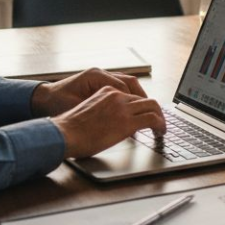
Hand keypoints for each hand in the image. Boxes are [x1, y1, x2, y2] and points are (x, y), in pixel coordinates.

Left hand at [31, 67, 147, 116]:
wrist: (43, 100)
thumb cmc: (56, 105)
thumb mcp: (78, 111)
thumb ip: (100, 113)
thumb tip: (121, 121)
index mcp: (95, 76)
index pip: (125, 87)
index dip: (137, 103)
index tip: (147, 116)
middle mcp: (100, 74)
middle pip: (130, 82)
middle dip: (143, 99)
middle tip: (153, 114)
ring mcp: (100, 77)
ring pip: (128, 83)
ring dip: (138, 97)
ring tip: (146, 112)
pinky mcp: (99, 84)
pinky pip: (120, 87)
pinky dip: (129, 97)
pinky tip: (131, 109)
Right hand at [50, 86, 164, 158]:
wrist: (63, 134)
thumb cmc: (70, 129)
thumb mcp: (89, 111)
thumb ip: (103, 112)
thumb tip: (111, 124)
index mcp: (106, 91)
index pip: (132, 95)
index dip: (142, 106)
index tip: (146, 114)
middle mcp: (117, 95)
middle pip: (145, 99)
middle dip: (155, 110)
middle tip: (159, 122)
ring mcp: (123, 107)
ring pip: (152, 106)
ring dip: (160, 118)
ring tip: (161, 128)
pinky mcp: (127, 121)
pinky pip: (152, 119)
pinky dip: (160, 125)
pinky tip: (160, 132)